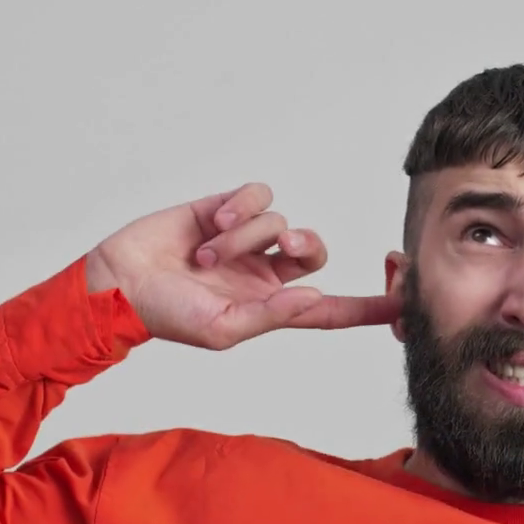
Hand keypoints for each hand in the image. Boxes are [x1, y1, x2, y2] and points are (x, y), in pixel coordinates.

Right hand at [83, 183, 398, 349]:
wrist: (118, 281)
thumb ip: (269, 314)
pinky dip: (237, 209)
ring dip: (246, 235)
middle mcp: (264, 273)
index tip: (404, 303)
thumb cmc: (165, 316)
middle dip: (307, 245)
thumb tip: (313, 297)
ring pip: (278, 220)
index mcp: (270, 307)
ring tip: (208, 252)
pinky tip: (210, 225)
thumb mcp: (220, 329)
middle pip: (314, 249)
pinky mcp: (223, 209)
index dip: (367, 307)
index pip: (330, 307)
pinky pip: (255, 195)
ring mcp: (245, 240)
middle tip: (288, 247)